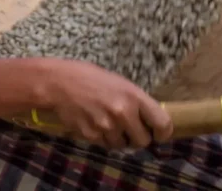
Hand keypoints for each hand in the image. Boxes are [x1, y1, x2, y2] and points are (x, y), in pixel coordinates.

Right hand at [37, 57, 172, 148]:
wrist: (58, 83)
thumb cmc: (88, 77)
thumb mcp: (118, 82)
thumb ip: (134, 100)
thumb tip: (148, 118)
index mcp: (133, 96)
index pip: (162, 123)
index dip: (163, 132)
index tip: (158, 134)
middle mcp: (123, 112)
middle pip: (143, 141)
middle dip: (137, 137)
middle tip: (129, 128)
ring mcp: (107, 126)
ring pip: (122, 145)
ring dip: (118, 138)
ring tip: (107, 122)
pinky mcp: (92, 135)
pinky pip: (105, 144)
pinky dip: (102, 137)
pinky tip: (94, 122)